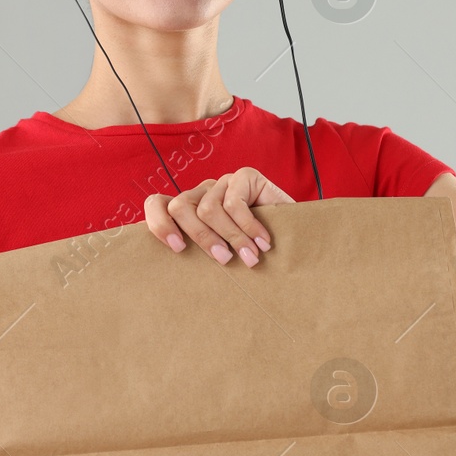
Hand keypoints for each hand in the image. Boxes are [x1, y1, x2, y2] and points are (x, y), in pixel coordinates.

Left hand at [144, 167, 294, 267]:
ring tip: (250, 258)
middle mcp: (202, 193)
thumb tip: (174, 279)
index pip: (156, 204)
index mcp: (189, 210)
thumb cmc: (254, 253)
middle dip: (201, 237)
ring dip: (231, 238)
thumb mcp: (221, 254)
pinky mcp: (245, 176)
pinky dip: (249, 228)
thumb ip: (200, 255)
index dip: (159, 223)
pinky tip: (264, 243)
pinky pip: (234, 203)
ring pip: (209, 209)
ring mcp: (222, 183)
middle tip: (223, 260)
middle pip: (180, 206)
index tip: (178, 249)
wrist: (298, 237)